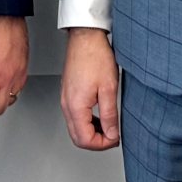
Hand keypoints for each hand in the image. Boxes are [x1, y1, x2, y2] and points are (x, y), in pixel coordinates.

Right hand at [59, 27, 120, 150]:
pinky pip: (75, 116)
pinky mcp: (68, 94)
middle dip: (96, 142)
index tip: (116, 138)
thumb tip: (111, 134)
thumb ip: (110, 115)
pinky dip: (87, 122)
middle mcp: (67, 105)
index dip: (102, 144)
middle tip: (113, 136)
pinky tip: (100, 116)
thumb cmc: (95, 57)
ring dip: (92, 132)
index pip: (85, 140)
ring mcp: (66, 99)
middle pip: (78, 138)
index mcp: (76, 106)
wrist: (85, 37)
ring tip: (110, 126)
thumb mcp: (109, 88)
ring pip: (76, 128)